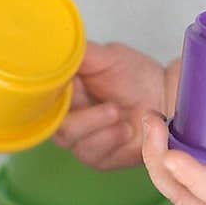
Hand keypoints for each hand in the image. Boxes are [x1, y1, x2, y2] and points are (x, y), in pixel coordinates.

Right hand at [52, 41, 167, 169]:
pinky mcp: (97, 158)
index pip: (39, 96)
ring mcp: (80, 138)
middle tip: (111, 107)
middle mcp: (66, 115)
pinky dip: (110, 140)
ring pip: (70, 139)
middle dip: (80, 116)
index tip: (73, 88)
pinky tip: (127, 130)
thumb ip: (77, 54)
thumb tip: (50, 47)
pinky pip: (92, 154)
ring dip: (98, 126)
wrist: (166, 96)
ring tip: (120, 114)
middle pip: (52, 123)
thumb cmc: (136, 75)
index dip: (50, 95)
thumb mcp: (106, 55)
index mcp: (62, 90)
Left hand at [141, 113, 205, 204]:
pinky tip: (180, 130)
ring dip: (161, 158)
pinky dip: (179, 162)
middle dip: (158, 161)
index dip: (193, 175)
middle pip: (183, 197)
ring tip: (154, 117)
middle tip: (149, 119)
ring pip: (183, 192)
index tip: (172, 156)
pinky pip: (197, 187)